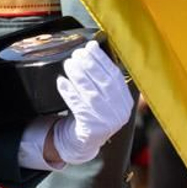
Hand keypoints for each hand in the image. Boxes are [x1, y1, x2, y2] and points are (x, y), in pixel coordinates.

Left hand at [52, 41, 133, 164]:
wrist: (85, 141)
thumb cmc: (93, 112)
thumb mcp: (103, 96)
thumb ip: (100, 76)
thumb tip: (91, 46)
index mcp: (125, 101)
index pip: (115, 76)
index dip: (102, 59)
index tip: (90, 46)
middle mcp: (120, 112)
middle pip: (104, 84)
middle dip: (89, 66)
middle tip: (76, 53)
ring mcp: (107, 122)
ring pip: (91, 94)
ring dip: (79, 76)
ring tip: (68, 64)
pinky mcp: (92, 129)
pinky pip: (79, 107)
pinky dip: (69, 93)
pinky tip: (61, 82)